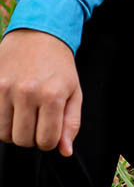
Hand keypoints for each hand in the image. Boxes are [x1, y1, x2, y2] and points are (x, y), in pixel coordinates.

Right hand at [0, 30, 81, 155]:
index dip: (48, 141)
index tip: (48, 130)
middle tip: (36, 121)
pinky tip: (11, 108)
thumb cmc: (59, 66)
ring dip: (13, 130)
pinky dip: (1, 120)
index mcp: (52, 95)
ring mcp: (5, 88)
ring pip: (4, 133)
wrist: (38, 35)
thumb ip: (71, 124)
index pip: (46, 141)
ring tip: (23, 114)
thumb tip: (65, 151)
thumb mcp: (74, 92)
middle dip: (31, 137)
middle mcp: (27, 92)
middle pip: (23, 140)